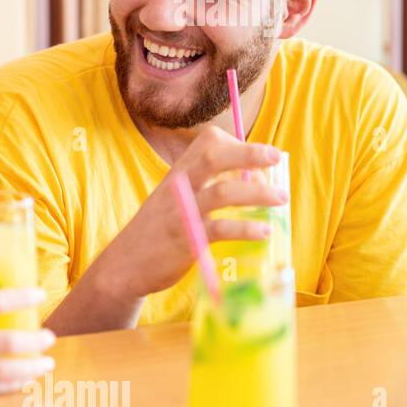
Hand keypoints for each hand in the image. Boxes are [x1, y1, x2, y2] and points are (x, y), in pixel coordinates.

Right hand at [100, 127, 284, 299]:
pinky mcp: (186, 240)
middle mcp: (179, 187)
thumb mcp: (174, 198)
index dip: (238, 144)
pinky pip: (220, 229)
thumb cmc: (157, 231)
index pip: (208, 142)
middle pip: (213, 157)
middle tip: (276, 157)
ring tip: (281, 198)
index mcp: (179, 173)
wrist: (125, 264)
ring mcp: (182, 213)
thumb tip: (251, 180)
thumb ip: (202, 186)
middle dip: (249, 154)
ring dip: (258, 194)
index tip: (260, 157)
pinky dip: (246, 228)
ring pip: (222, 193)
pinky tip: (263, 232)